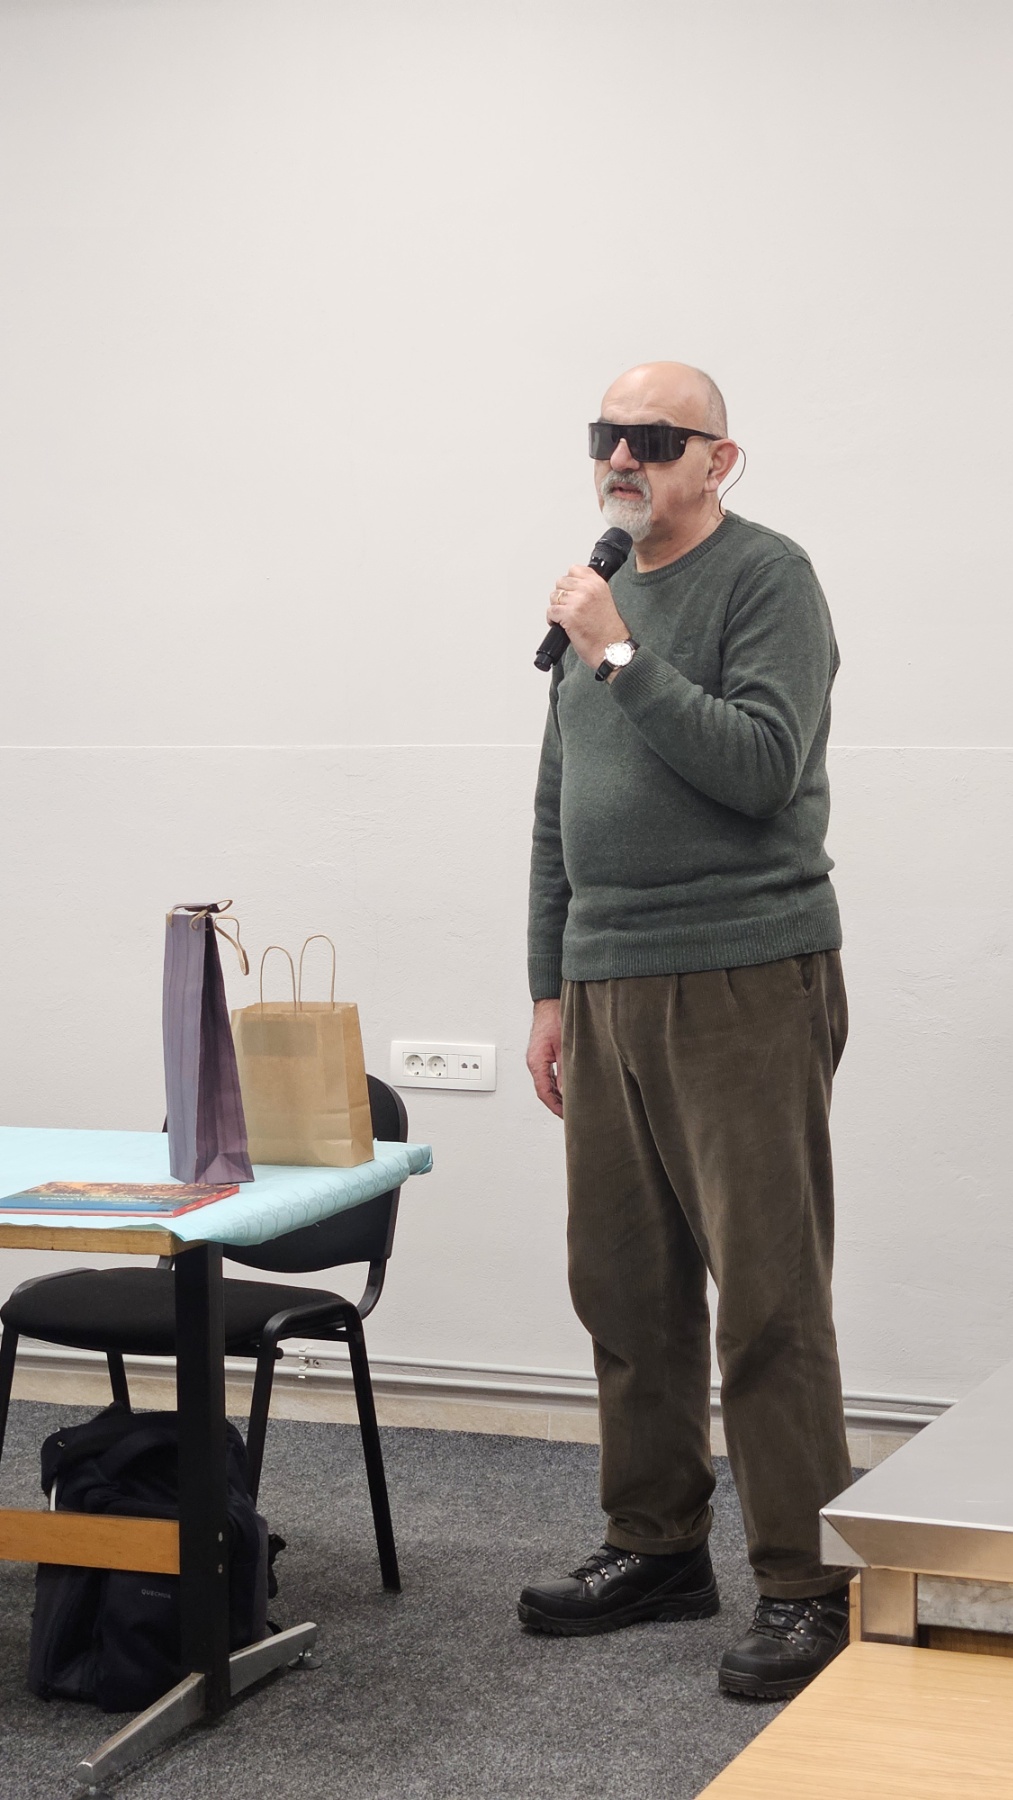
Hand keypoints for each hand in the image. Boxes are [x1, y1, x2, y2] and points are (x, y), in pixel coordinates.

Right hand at [527, 998, 562, 1117]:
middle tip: (573, 1115)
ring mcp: (539, 1058)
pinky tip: (570, 1088)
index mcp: (536, 1061)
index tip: (566, 1116)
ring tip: (574, 1105)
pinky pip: (550, 1075)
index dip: (555, 1106)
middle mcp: (535, 1062)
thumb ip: (566, 1070)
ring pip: (547, 1083)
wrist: (551, 1000)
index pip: (543, 1092)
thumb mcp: (565, 1045)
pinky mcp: (544, 1054)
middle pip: (544, 1090)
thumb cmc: (556, 1017)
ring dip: (559, 1094)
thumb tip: (568, 1092)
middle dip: (558, 1104)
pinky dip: (559, 1084)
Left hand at [547, 565, 628, 671]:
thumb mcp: (605, 600)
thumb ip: (590, 589)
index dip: (569, 582)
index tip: (571, 591)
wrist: (612, 649)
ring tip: (564, 617)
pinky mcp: (569, 615)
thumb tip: (572, 587)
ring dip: (556, 607)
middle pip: (561, 582)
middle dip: (561, 596)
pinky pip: (550, 611)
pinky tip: (560, 625)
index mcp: (598, 584)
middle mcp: (588, 589)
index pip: (575, 569)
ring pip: (554, 596)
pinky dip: (552, 620)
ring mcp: (578, 601)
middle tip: (567, 607)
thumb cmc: (609, 631)